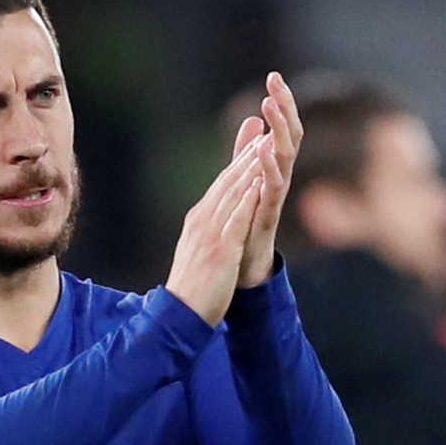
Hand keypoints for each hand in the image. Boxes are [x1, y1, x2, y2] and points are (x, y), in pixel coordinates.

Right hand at [165, 141, 262, 326]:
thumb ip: (209, 230)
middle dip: (247, 155)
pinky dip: (247, 200)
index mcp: (199, 220)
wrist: (179, 314)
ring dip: (250, 169)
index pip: (222, 184)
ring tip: (266, 147)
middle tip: (265, 130)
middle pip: (227, 182)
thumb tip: (214, 218)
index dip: (239, 161)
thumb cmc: (192, 286)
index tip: (255, 140)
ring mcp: (210, 234)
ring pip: (232, 194)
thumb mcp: (200, 251)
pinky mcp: (221, 251)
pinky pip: (235, 220)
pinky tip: (259, 185)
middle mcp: (203, 221)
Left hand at [232, 72, 302, 287]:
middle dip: (284, 110)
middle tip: (275, 85)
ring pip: (284, 159)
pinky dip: (269, 170)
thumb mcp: (246, 178)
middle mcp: (279, 179)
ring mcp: (275, 196)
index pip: (282, 128)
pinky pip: (272, 189)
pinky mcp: (267, 215)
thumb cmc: (247, 222)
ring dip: (277, 133)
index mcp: (273, 168)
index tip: (274, 76)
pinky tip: (264, 152)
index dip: (281, 103)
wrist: (243, 266)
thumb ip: (247, 151)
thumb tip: (251, 120)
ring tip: (270, 108)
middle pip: (288, 137)